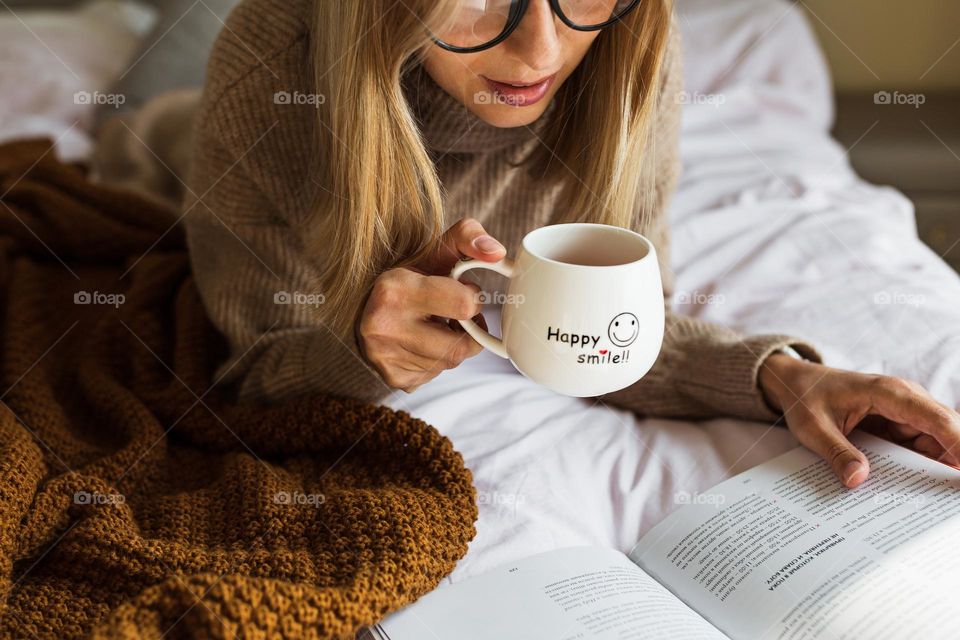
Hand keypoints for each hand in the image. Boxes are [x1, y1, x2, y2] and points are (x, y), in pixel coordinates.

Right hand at [357, 218, 505, 391]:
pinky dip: (438, 361)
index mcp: (395, 290)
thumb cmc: (413, 277)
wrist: (370, 305)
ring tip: (437, 327)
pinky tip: (423, 344)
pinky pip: (436, 376)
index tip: (460, 290)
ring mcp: (385, 357)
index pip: (464, 305)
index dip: (471, 298)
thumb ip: (470, 237)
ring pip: (450, 363)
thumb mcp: (438, 250)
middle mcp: (384, 326)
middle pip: (461, 346)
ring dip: (454, 345)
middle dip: (467, 329)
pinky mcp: (393, 377)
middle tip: (453, 315)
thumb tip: (497, 253)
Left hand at [759, 354, 959, 487]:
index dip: (959, 446)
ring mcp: (906, 414)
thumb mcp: (813, 427)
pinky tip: (921, 492)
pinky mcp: (900, 427)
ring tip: (938, 501)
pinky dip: (922, 469)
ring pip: (937, 445)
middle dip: (955, 461)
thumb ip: (836, 452)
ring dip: (938, 470)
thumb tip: (857, 480)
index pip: (937, 420)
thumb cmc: (806, 397)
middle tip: (952, 497)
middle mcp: (906, 401)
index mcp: (889, 393)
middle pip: (947, 433)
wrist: (798, 383)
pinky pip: (920, 450)